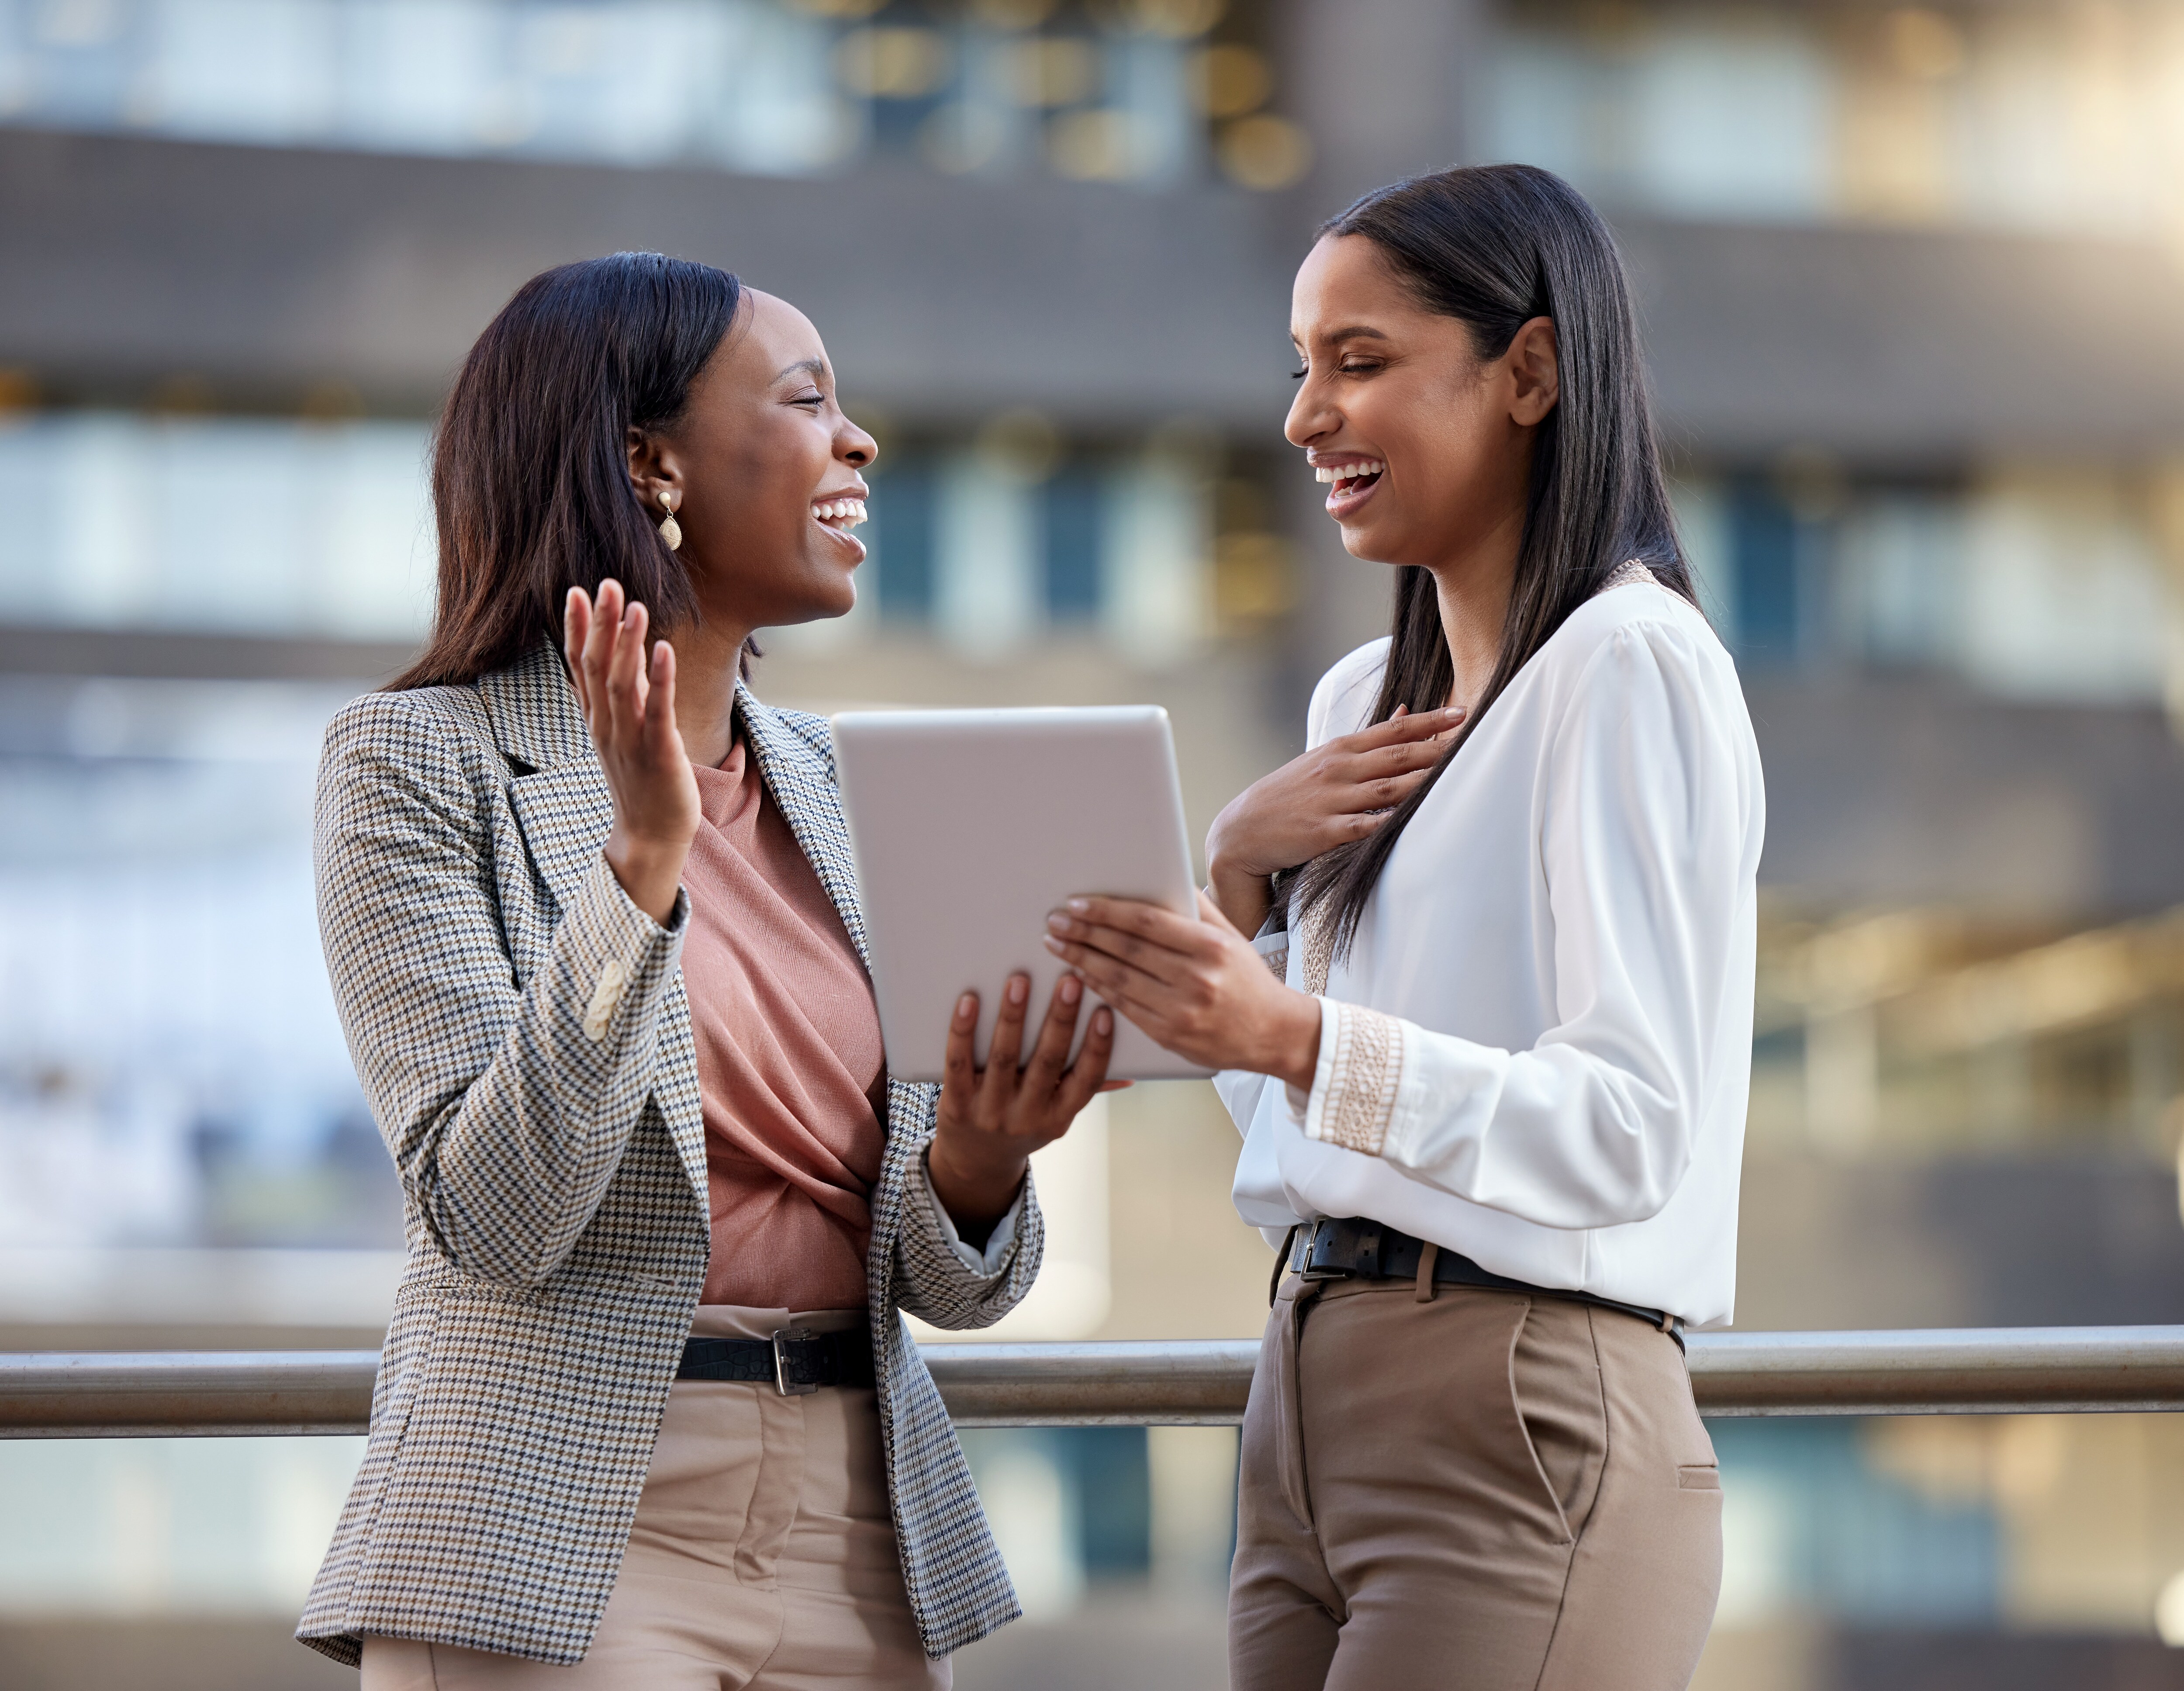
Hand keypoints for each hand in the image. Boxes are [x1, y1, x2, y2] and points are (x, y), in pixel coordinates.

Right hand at [564, 580, 698, 925]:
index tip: (575, 591)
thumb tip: (623, 652)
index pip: (579, 667)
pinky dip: (659, 680)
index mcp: (597, 719)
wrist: (650, 836)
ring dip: (628, 644)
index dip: (576, 629)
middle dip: (600, 625)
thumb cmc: (641, 780)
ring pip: (622, 685)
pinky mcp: (658, 754)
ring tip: (635, 606)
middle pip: (596, 668)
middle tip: (605, 584)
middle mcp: (607, 726)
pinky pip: (656, 712)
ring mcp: (630, 740)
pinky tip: (663, 650)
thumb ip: (621, 694)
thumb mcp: (623, 732)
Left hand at [928, 971, 1120, 1244]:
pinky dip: (963, 1032)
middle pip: (1047, 1063)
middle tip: (1070, 980)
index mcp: (1058, 1117)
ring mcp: (990, 1112)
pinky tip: (969, 1002)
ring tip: (1019, 981)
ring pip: (1004, 1058)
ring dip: (1013, 1017)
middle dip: (1060, 1019)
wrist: (974, 1161)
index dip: (1097, 1048)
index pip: (1086, 1081)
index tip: (1105, 1012)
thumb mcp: (1056, 1116)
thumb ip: (1082, 1088)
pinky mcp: (956, 1105)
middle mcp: (1027, 1117)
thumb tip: (1130, 1072)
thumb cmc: (1023, 1125)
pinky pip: (958, 1064)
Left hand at [1044, 892, 1321, 1088]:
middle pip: (1126, 950)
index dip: (1107, 912)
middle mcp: (1196, 978)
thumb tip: (1165, 879)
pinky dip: (1097, 988)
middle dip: (1084, 933)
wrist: (1275, 1034)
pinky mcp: (1170, 1036)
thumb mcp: (1232, 938)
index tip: (1077, 904)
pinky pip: (1123, 1007)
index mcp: (1210, 948)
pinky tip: (1079, 974)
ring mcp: (1181, 1011)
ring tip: (1057, 945)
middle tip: (1055, 922)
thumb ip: (1198, 910)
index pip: (1147, 923)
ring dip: (1081, 960)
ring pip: (1118, 979)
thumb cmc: (1249, 981)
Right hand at [1205, 704, 1463, 935]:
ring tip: (1457, 776)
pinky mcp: (1324, 832)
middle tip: (1473, 740)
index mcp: (1341, 749)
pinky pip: (1364, 826)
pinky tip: (1414, 819)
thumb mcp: (1324, 759)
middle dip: (1436, 748)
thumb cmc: (1289, 794)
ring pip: (1387, 789)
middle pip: (1396, 755)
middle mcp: (1338, 770)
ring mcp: (1332, 800)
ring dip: (1422, 782)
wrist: (1241, 830)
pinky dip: (1389, 821)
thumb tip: (1405, 712)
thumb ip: (1368, 739)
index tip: (1462, 714)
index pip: (1393, 729)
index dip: (1428, 721)